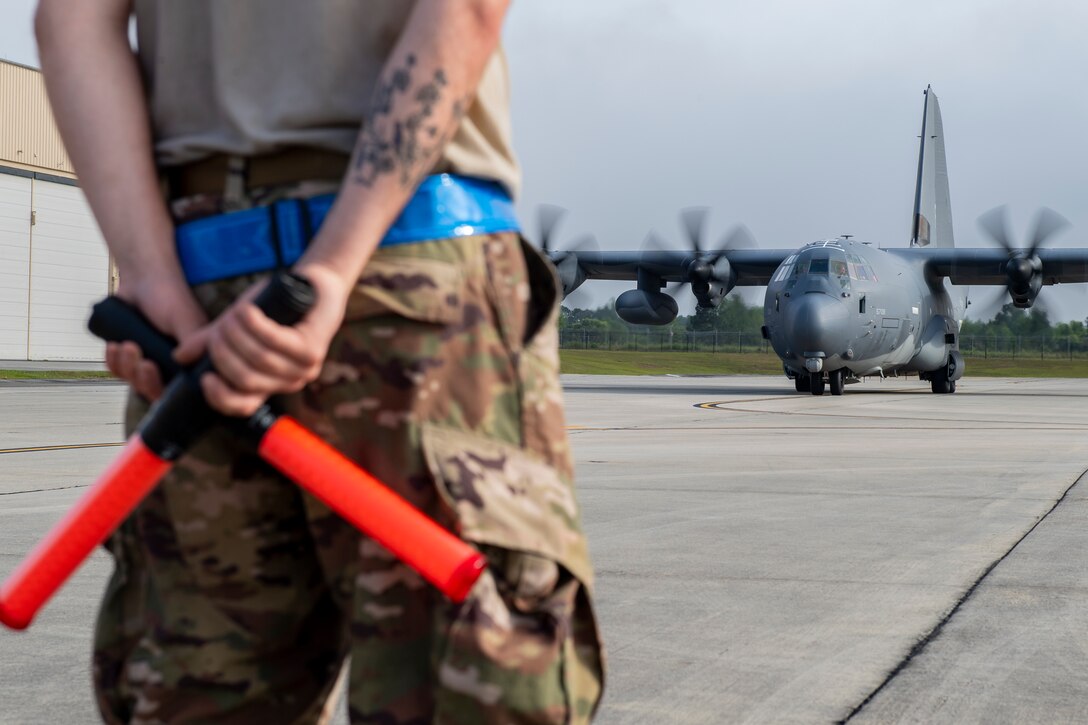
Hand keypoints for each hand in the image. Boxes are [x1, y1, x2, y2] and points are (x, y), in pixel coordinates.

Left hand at [106, 273, 206, 399]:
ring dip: (126, 367)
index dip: (164, 387)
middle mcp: (172, 365)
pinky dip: (113, 362)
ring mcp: (150, 361)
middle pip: (154, 390)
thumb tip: (192, 377)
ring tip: (126, 345)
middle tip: (141, 360)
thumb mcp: (187, 322)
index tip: (153, 367)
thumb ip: (194, 348)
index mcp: (191, 361)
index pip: (181, 390)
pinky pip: (117, 371)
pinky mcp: (130, 356)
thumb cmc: (169, 295)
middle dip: (142, 378)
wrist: (143, 277)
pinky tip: (113, 346)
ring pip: (134, 381)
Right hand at [174, 263, 351, 416]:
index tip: (204, 378)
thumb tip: (180, 358)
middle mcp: (288, 382)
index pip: (243, 407)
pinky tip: (247, 310)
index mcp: (269, 384)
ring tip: (234, 314)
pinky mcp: (312, 349)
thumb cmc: (273, 308)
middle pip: (244, 378)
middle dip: (223, 351)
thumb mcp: (235, 326)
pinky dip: (254, 323)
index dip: (220, 397)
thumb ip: (210, 342)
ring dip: (237, 333)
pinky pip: (274, 340)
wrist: (311, 285)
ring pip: (258, 359)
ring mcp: (304, 368)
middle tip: (221, 327)